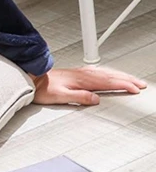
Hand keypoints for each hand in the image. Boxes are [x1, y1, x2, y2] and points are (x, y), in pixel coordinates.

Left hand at [27, 66, 146, 105]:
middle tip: (141, 84)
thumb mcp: (61, 96)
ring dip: (119, 76)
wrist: (30, 78)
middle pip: (110, 76)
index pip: (108, 82)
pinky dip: (108, 73)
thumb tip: (96, 99)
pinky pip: (98, 72)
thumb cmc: (42, 89)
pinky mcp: (75, 73)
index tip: (135, 89)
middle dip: (127, 79)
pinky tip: (109, 74)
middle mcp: (82, 74)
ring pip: (105, 73)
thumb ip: (79, 97)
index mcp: (81, 80)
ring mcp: (79, 73)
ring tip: (131, 79)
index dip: (123, 85)